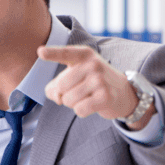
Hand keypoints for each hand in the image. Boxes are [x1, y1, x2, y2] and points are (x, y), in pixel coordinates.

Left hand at [38, 45, 154, 128]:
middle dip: (64, 95)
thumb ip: (58, 84)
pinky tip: (93, 105)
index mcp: (84, 55)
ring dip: (74, 104)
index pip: (65, 54)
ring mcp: (100, 80)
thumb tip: (55, 96)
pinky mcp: (105, 96)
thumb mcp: (76, 76)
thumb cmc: (93, 83)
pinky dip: (82, 111)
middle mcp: (92, 65)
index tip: (40, 52)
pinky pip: (79, 110)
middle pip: (61, 87)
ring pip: (68, 100)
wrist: (124, 93)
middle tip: (80, 91)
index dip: (52, 53)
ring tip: (88, 97)